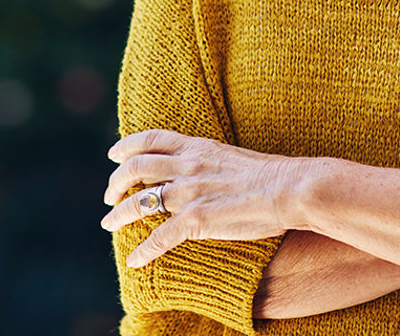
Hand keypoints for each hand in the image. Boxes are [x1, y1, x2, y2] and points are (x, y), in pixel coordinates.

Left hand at [100, 129, 303, 267]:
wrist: (291, 188)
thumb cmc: (272, 174)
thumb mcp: (232, 156)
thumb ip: (210, 160)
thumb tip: (202, 168)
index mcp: (197, 147)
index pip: (152, 140)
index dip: (127, 146)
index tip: (114, 155)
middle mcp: (187, 166)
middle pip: (136, 168)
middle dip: (116, 182)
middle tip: (109, 195)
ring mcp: (189, 193)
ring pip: (140, 202)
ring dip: (119, 214)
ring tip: (108, 223)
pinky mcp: (196, 221)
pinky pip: (160, 238)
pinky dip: (143, 250)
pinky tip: (134, 260)